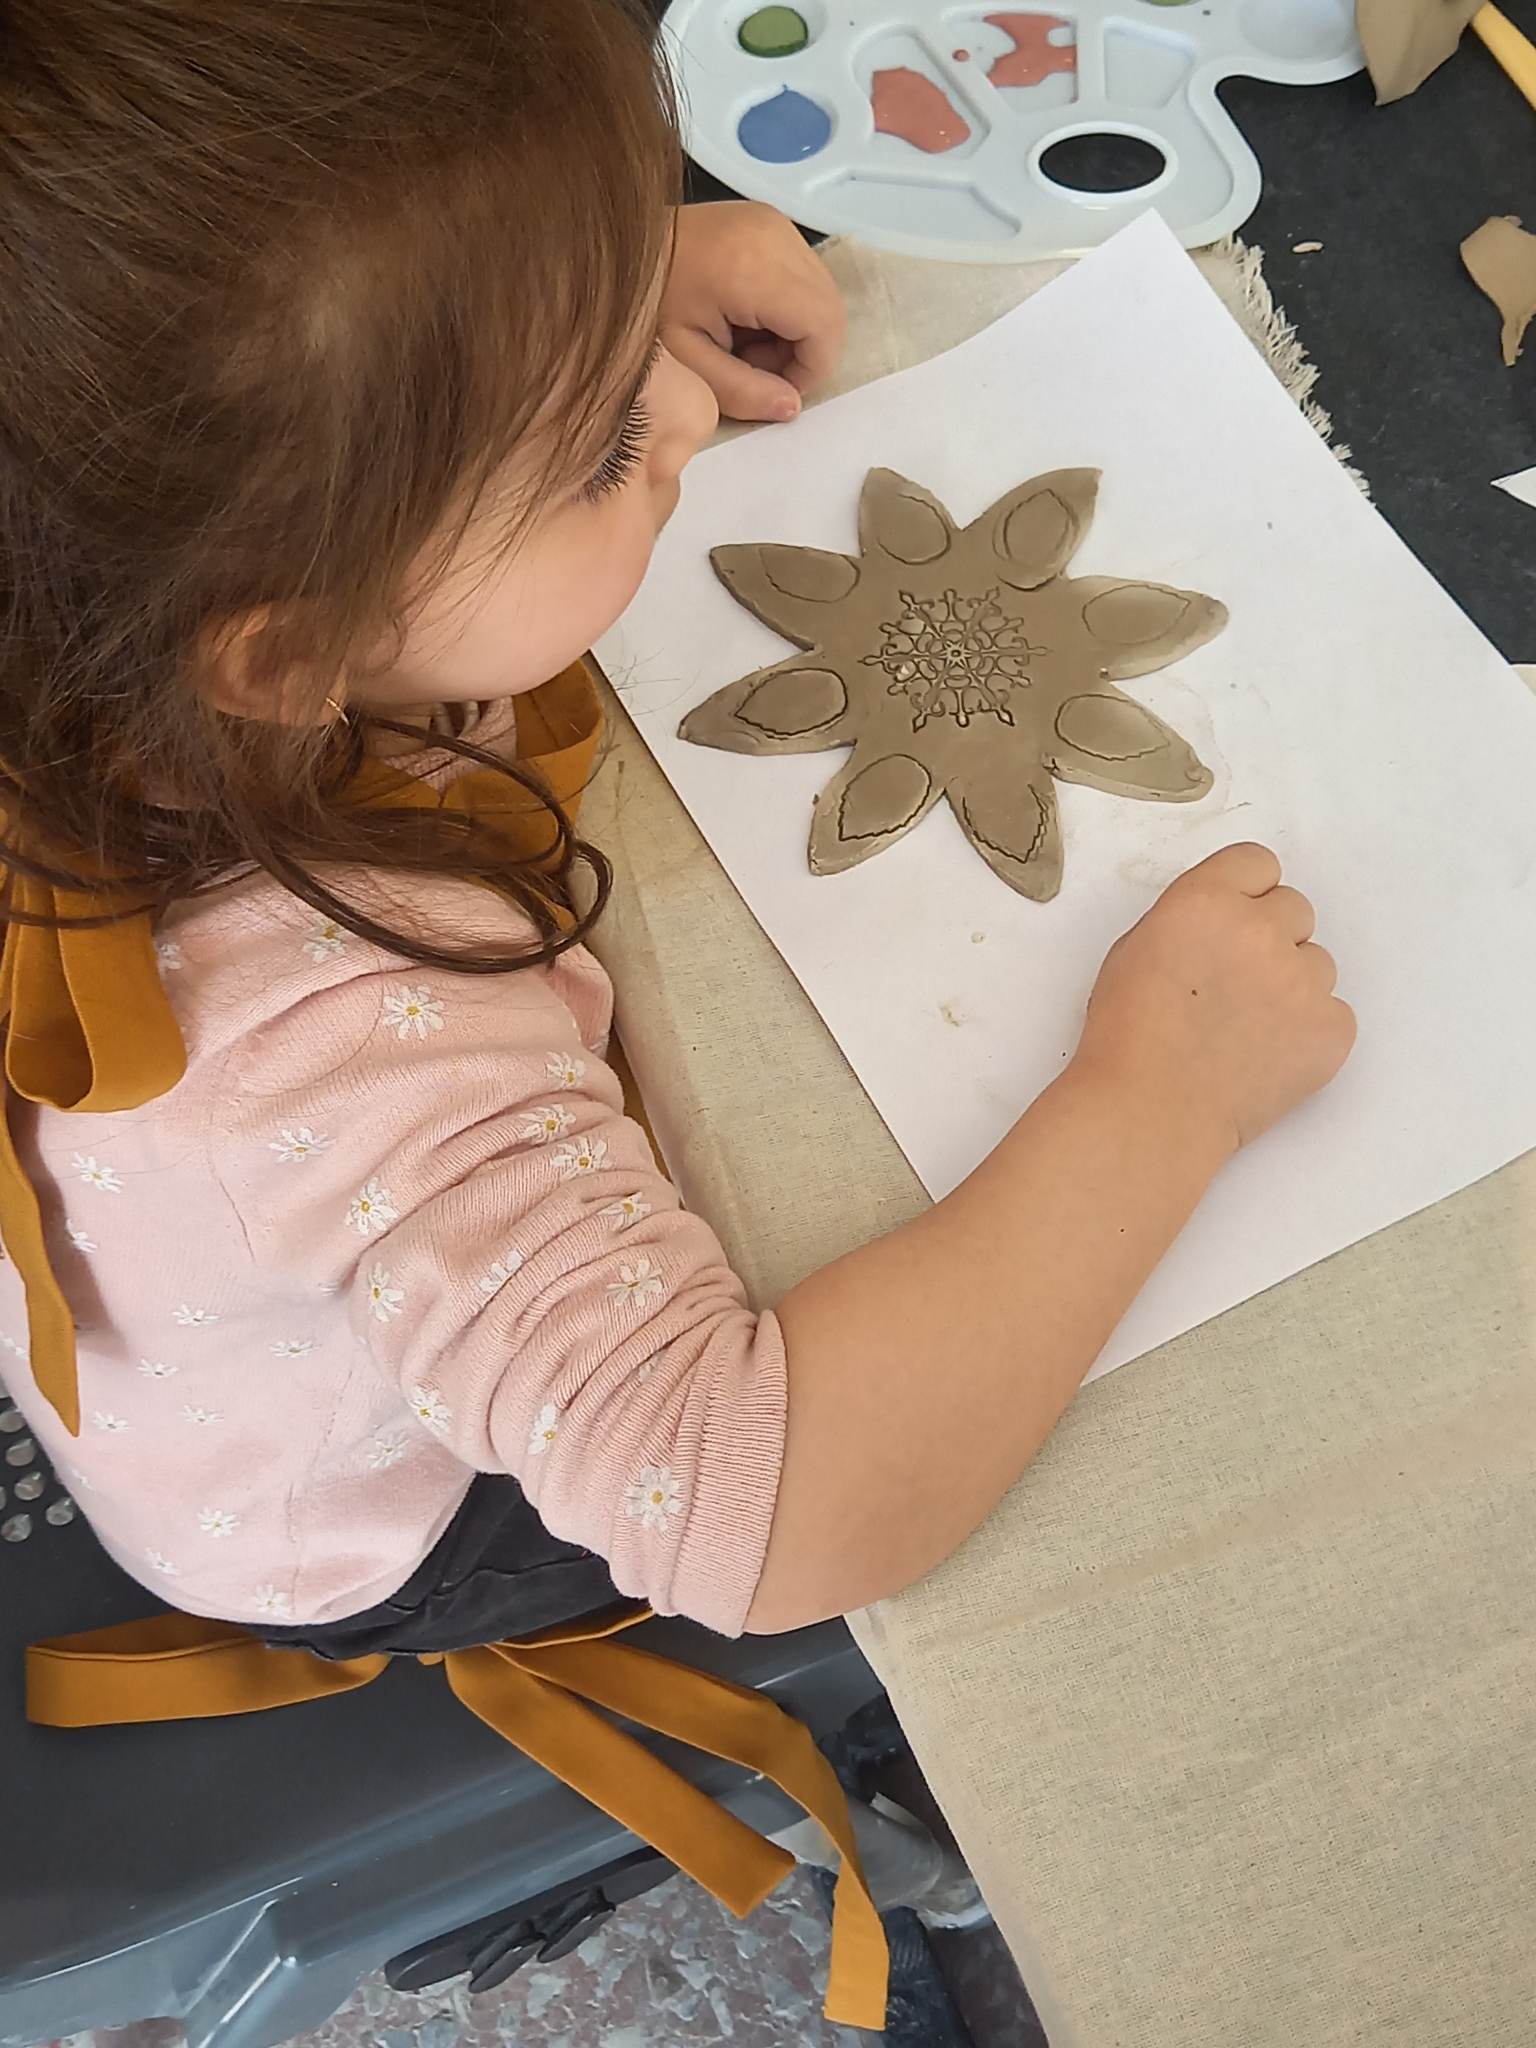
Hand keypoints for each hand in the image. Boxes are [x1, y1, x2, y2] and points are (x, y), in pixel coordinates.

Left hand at [662, 201, 845, 422]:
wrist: (620, 245)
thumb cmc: (647, 304)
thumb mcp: (689, 360)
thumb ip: (742, 391)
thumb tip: (791, 408)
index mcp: (755, 269)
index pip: (824, 328)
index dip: (809, 370)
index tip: (771, 387)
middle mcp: (778, 237)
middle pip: (830, 311)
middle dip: (804, 353)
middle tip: (754, 366)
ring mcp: (778, 225)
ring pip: (823, 296)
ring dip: (796, 332)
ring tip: (746, 341)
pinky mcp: (774, 223)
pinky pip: (805, 278)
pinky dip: (788, 308)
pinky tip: (747, 317)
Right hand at [1078, 843, 1355, 1155]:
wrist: (1151, 1111)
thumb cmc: (1128, 1038)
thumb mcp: (1135, 948)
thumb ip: (1191, 917)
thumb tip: (1225, 923)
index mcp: (1207, 900)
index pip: (1258, 863)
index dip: (1246, 893)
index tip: (1233, 923)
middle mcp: (1262, 930)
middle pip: (1295, 909)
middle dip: (1271, 939)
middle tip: (1235, 985)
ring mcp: (1304, 981)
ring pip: (1317, 964)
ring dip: (1291, 986)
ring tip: (1246, 1030)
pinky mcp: (1331, 1030)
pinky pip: (1334, 1014)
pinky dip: (1309, 1033)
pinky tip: (1267, 1056)